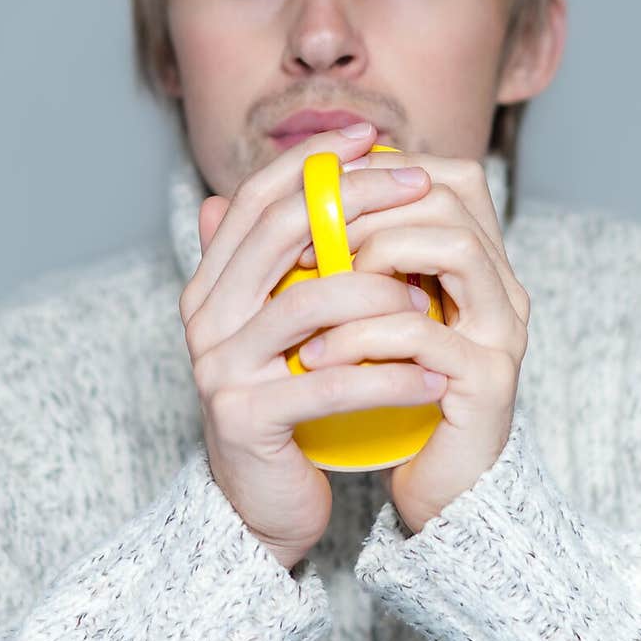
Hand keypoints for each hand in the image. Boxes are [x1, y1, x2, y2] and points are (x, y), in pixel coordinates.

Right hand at [178, 124, 441, 570]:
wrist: (260, 505)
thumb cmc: (284, 404)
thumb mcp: (279, 327)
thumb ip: (277, 264)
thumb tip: (269, 188)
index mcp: (210, 285)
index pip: (258, 198)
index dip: (315, 159)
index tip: (374, 136)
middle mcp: (204, 317)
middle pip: (282, 231)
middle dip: (358, 199)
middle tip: (422, 186)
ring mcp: (219, 367)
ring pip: (310, 302)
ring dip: (381, 292)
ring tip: (434, 299)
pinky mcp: (245, 417)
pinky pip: (331, 382)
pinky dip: (390, 377)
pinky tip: (436, 376)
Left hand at [297, 150, 529, 534]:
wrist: (439, 490)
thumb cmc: (392, 396)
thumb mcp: (356, 314)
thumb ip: (321, 257)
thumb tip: (240, 198)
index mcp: (476, 264)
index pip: (450, 177)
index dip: (383, 173)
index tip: (317, 201)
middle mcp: (501, 286)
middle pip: (450, 200)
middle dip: (367, 212)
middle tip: (303, 246)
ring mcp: (501, 331)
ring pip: (455, 248)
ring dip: (374, 260)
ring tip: (312, 295)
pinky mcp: (488, 380)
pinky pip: (423, 333)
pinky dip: (361, 336)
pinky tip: (314, 357)